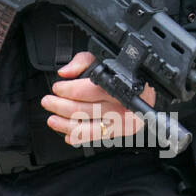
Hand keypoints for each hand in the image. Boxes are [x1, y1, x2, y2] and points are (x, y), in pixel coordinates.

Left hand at [41, 50, 155, 145]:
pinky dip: (81, 137)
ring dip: (66, 125)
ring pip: (89, 127)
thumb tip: (65, 72)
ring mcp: (123, 121)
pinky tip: (68, 134)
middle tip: (48, 102)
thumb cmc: (124, 72)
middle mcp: (123, 105)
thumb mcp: (104, 58)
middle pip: (84, 109)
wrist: (148, 89)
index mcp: (119, 85)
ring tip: (52, 120)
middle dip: (61, 106)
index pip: (87, 90)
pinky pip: (98, 137)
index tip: (57, 88)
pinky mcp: (123, 131)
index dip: (67, 90)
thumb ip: (82, 62)